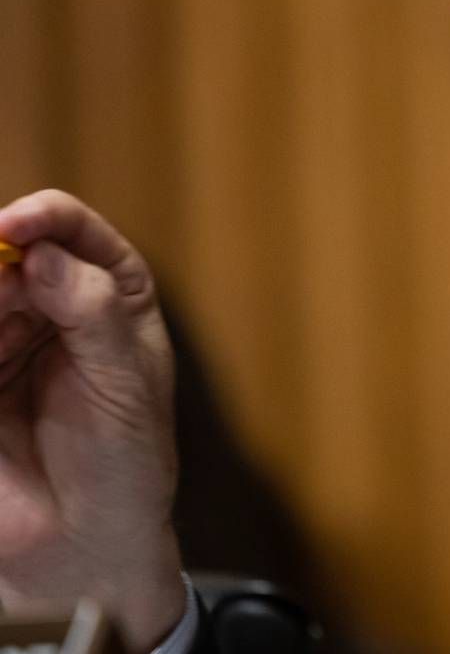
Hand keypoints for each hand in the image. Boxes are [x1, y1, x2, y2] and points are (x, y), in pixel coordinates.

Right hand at [0, 190, 185, 651]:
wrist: (84, 543)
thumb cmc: (125, 458)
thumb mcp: (126, 382)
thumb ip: (89, 313)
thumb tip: (41, 255)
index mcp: (108, 290)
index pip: (70, 230)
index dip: (42, 217)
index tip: (14, 227)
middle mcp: (50, 303)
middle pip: (4, 255)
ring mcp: (1, 338)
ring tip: (0, 350)